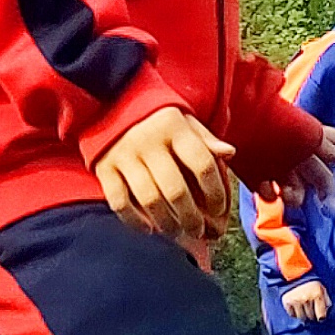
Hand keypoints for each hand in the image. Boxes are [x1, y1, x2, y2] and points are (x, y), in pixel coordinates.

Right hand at [93, 106, 234, 244]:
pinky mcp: (104, 168)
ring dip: (167, 223)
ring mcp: (124, 155)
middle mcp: (148, 141)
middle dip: (191, 217)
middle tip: (198, 230)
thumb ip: (206, 140)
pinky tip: (149, 229)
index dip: (216, 192)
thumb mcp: (184, 122)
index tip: (219, 208)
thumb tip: (229, 153)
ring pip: (150, 200)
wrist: (110, 103)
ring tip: (177, 232)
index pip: (203, 164)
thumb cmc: (157, 121)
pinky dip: (135, 221)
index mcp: (174, 127)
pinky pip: (120, 202)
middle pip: (176, 190)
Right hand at [283, 279, 331, 325]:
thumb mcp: (323, 291)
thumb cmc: (312, 285)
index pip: (321, 316)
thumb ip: (327, 303)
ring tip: (304, 309)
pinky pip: (292, 315)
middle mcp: (306, 298)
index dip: (321, 318)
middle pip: (311, 317)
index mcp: (317, 295)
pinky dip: (295, 314)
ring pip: (301, 318)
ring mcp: (296, 300)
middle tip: (311, 310)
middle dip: (312, 316)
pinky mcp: (287, 302)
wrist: (297, 275)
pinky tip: (297, 307)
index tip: (319, 316)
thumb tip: (325, 316)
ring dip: (303, 316)